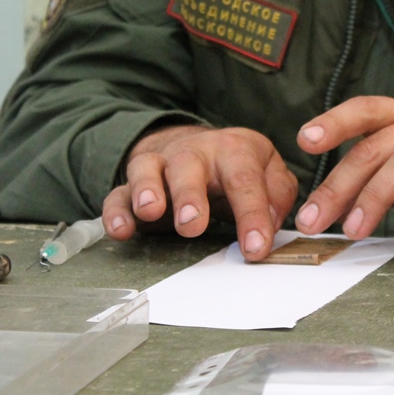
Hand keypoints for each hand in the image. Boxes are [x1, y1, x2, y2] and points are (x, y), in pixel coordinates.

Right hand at [102, 124, 297, 260]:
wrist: (198, 146)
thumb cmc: (238, 167)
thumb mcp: (269, 172)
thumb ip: (277, 195)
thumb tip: (270, 223)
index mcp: (234, 150)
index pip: (244, 180)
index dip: (251, 214)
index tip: (255, 248)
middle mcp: (194, 153)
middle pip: (188, 168)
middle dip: (189, 195)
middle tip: (191, 224)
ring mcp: (160, 165)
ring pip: (147, 170)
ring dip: (146, 191)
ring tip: (150, 212)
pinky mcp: (133, 184)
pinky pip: (118, 194)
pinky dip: (116, 211)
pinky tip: (120, 230)